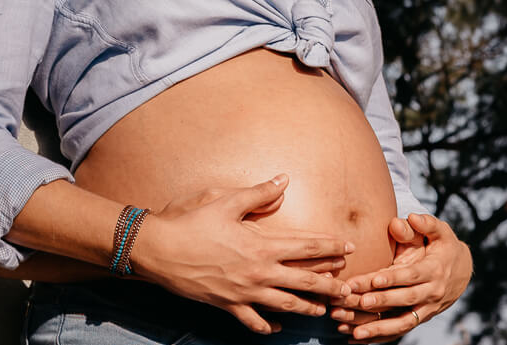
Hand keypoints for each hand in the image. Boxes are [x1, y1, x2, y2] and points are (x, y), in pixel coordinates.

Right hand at [132, 174, 356, 333]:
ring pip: (285, 305)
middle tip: (349, 289)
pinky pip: (254, 321)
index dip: (330, 246)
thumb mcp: (224, 201)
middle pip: (304, 282)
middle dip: (330, 285)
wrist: (157, 250)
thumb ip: (258, 193)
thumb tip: (284, 180)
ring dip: (308, 308)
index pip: (306, 247)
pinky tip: (278, 325)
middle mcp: (257, 272)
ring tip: (323, 311)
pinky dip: (268, 325)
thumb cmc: (189, 221)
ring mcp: (243, 293)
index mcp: (260, 245)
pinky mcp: (227, 305)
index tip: (348, 246)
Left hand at [331, 213, 471, 341]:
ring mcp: (426, 309)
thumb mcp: (441, 231)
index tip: (374, 280)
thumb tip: (412, 217)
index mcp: (433, 271)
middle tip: (358, 301)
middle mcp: (430, 293)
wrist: (462, 271)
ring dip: (379, 327)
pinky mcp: (419, 317)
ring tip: (355, 331)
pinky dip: (380, 336)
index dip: (392, 278)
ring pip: (402, 321)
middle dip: (381, 301)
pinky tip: (356, 339)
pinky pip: (400, 329)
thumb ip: (427, 223)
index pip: (410, 276)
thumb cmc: (444, 247)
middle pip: (404, 299)